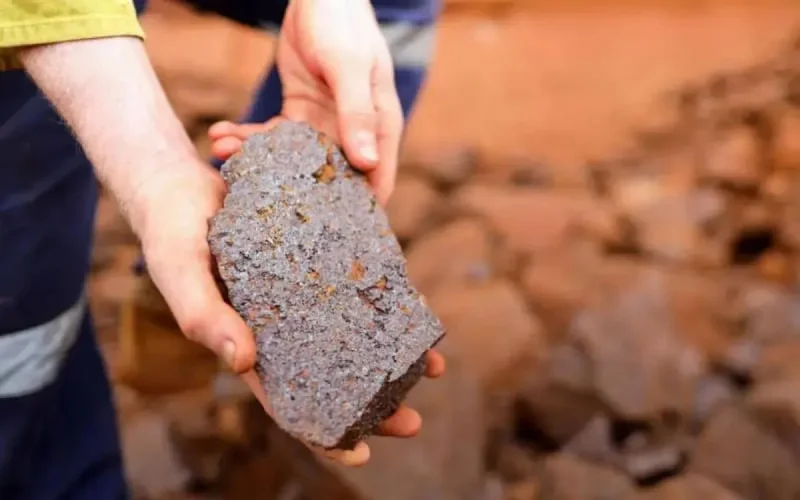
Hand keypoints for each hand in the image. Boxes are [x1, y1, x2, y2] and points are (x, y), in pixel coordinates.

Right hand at [133, 160, 444, 466]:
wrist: (181, 179)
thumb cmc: (171, 232)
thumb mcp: (180, 272)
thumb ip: (203, 316)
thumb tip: (242, 362)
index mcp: (247, 342)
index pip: (286, 399)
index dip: (320, 432)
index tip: (360, 454)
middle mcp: (280, 324)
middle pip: (331, 373)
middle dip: (371, 402)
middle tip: (411, 419)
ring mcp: (301, 291)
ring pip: (350, 333)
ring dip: (389, 352)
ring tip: (432, 366)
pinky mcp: (316, 255)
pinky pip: (355, 285)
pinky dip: (382, 298)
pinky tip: (411, 308)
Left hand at [209, 0, 402, 204]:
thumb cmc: (344, 25)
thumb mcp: (349, 67)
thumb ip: (357, 113)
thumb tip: (367, 164)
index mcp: (379, 127)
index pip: (377, 181)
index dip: (359, 214)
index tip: (327, 239)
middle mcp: (353, 132)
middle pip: (329, 179)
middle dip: (292, 193)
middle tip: (255, 202)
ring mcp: (324, 125)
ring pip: (292, 160)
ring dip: (258, 162)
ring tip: (224, 156)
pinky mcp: (298, 113)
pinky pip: (272, 136)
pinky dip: (247, 137)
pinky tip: (221, 135)